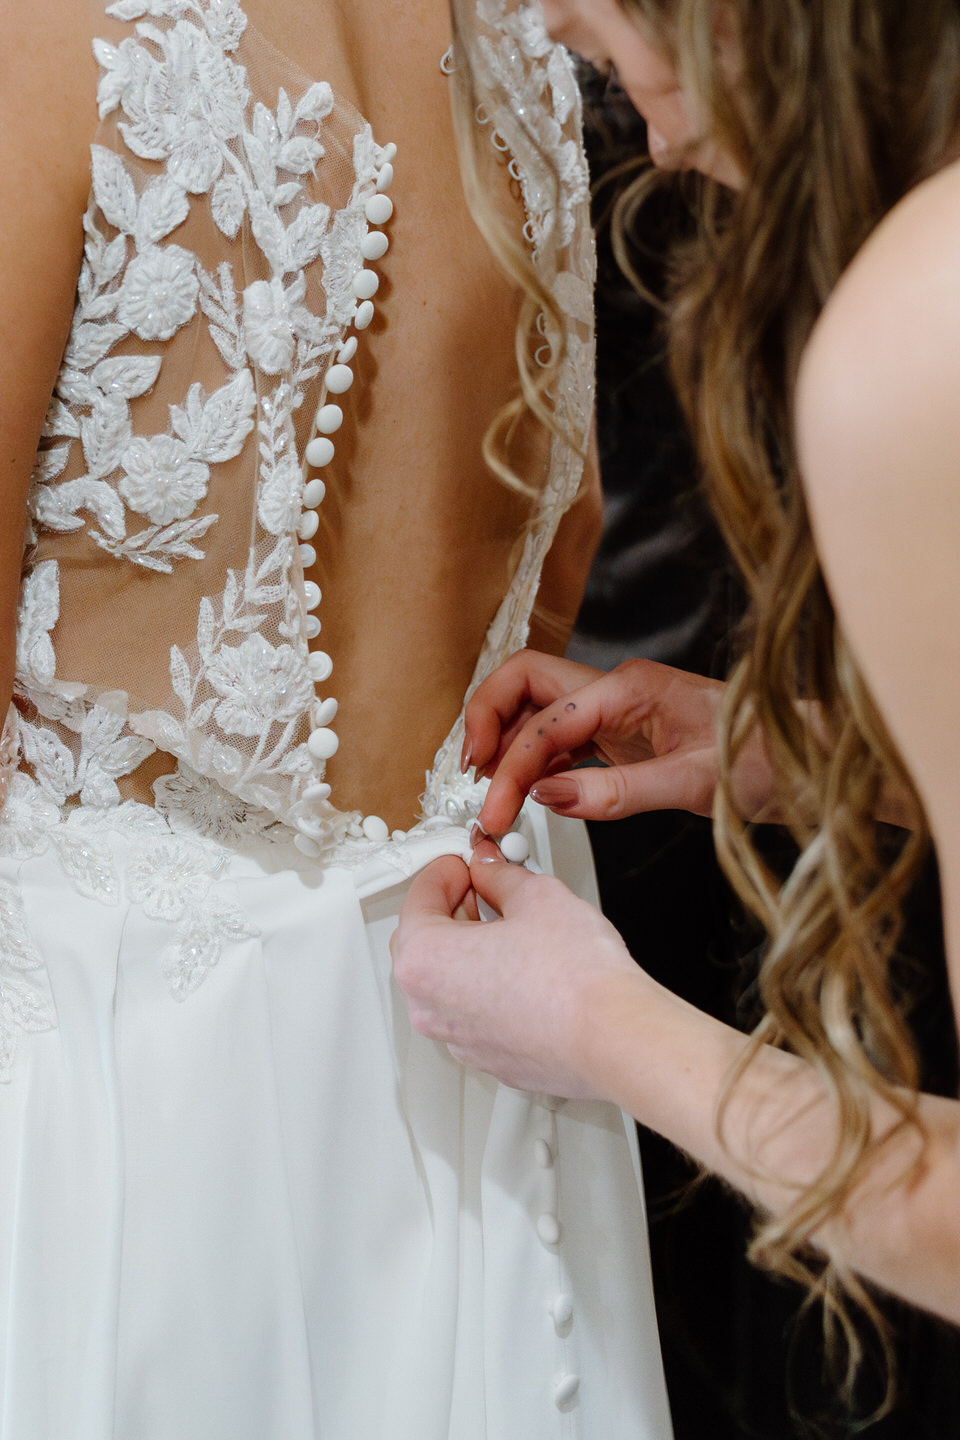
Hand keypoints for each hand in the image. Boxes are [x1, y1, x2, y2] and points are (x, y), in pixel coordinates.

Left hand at [391, 841, 641, 1097]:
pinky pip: (474, 1013)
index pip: (417, 899)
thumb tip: (492, 871)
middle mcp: (430, 1006)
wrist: (613, 1038)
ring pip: (448, 983)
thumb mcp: (537, 896)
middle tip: (486, 889)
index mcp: (425, 961)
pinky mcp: (488, 1058)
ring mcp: (457, 1039)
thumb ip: (501, 876)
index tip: (465, 865)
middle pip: (424, 943)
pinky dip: (488, 989)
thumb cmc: (575, 981)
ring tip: (514, 929)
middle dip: (453, 909)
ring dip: (470, 951)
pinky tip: (525, 970)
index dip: (446, 871)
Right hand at [464, 651, 745, 836]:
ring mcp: (619, 710)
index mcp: (629, 689)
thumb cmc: (768, 759)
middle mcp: (618, 690)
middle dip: (487, 722)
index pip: (543, 720)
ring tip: (490, 787)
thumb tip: (547, 796)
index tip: (496, 811)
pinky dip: (535, 761)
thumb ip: (615, 792)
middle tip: (471, 774)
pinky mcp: (624, 734)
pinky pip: (563, 738)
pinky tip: (528, 790)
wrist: (809, 762)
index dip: (511, 767)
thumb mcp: (693, 784)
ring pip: (538, 709)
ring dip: (507, 742)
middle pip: (523, 684)